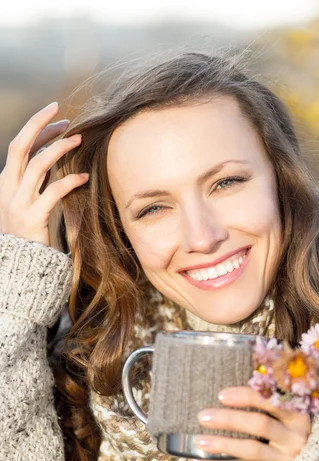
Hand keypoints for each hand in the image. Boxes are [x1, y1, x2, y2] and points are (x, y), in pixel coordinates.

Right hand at [0, 101, 88, 247]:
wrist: (19, 266)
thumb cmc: (28, 234)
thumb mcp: (26, 202)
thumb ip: (35, 182)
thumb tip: (52, 156)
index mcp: (5, 183)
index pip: (19, 147)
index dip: (36, 128)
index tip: (57, 116)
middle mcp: (7, 189)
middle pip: (19, 146)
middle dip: (38, 124)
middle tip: (59, 110)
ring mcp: (17, 203)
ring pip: (37, 164)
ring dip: (59, 148)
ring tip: (78, 140)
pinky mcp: (32, 218)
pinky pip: (53, 192)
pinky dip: (70, 181)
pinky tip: (84, 176)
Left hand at [190, 386, 311, 460]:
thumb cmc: (287, 427)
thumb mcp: (287, 411)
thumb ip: (268, 396)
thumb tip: (231, 371)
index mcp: (297, 414)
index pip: (272, 401)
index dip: (247, 397)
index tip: (221, 395)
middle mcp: (293, 437)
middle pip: (260, 424)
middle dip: (229, 419)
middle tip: (202, 416)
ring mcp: (283, 459)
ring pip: (251, 449)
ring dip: (223, 445)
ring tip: (198, 441)